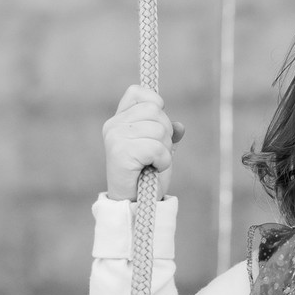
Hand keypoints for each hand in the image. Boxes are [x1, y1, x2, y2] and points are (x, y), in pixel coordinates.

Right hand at [102, 85, 185, 200]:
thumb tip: (180, 127)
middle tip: (156, 153)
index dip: (155, 103)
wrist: (135, 202)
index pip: (138, 92)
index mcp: (119, 119)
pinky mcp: (121, 152)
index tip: (157, 125)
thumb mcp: (160, 147)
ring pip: (159, 129)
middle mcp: (114, 125)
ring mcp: (115, 137)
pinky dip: (163, 160)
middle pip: (156, 111)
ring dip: (165, 149)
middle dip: (165, 133)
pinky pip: (156, 147)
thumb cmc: (147, 173)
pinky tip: (153, 168)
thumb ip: (166, 132)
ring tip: (153, 162)